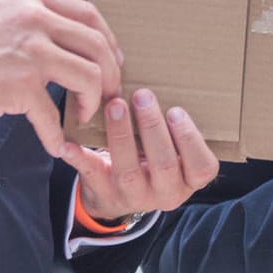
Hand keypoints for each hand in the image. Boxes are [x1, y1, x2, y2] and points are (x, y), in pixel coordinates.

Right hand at [0, 0, 120, 156]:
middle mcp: (35, 18)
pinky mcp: (18, 84)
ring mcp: (28, 50)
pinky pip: (53, 116)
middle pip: (97, 45)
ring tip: (81, 116)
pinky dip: (57, 136)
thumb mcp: (4, 19)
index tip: (112, 63)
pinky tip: (55, 144)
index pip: (90, 14)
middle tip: (108, 96)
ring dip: (93, 102)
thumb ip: (38, 23)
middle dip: (111, 75)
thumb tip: (79, 45)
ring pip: (89, 76)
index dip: (108, 42)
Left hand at [61, 88, 218, 220]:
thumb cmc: (154, 157)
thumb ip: (176, 126)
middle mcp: (165, 193)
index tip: (176, 111)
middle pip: (164, 165)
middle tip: (143, 96)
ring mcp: (133, 196)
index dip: (190, 140)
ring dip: (121, 135)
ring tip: (115, 105)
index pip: (202, 167)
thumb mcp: (175, 148)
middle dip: (152, 128)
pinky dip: (80, 158)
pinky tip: (70, 143)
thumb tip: (167, 76)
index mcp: (188, 179)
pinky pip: (91, 175)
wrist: (119, 193)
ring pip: (129, 170)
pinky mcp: (103, 192)